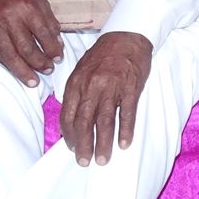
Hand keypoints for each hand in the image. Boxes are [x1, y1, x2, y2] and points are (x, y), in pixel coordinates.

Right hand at [0, 0, 63, 87]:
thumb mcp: (40, 1)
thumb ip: (49, 22)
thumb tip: (57, 44)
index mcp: (28, 7)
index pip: (43, 33)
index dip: (52, 49)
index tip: (58, 58)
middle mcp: (10, 18)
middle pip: (26, 47)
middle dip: (39, 63)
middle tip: (48, 70)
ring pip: (10, 55)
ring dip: (23, 71)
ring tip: (34, 81)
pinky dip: (8, 64)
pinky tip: (17, 71)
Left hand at [59, 31, 151, 165]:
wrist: (127, 36)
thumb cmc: (103, 55)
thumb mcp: (81, 70)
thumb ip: (75, 93)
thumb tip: (70, 119)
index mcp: (76, 84)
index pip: (68, 116)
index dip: (69, 136)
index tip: (73, 149)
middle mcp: (91, 87)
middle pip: (84, 122)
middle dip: (84, 145)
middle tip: (85, 162)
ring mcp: (112, 88)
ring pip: (104, 121)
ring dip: (103, 143)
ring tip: (103, 159)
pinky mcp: (131, 88)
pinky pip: (127, 113)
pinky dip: (125, 130)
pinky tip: (124, 143)